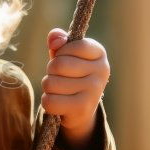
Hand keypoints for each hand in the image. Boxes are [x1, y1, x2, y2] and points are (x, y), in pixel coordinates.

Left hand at [42, 28, 109, 149]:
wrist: (82, 109)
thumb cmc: (70, 75)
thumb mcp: (65, 54)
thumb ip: (58, 41)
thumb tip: (54, 40)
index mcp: (99, 53)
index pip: (71, 46)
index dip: (59, 53)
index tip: (64, 59)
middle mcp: (102, 71)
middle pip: (58, 65)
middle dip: (51, 71)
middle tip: (59, 77)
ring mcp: (94, 90)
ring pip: (51, 84)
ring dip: (48, 88)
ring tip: (59, 90)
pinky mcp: (83, 108)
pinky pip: (50, 101)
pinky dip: (47, 102)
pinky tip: (58, 103)